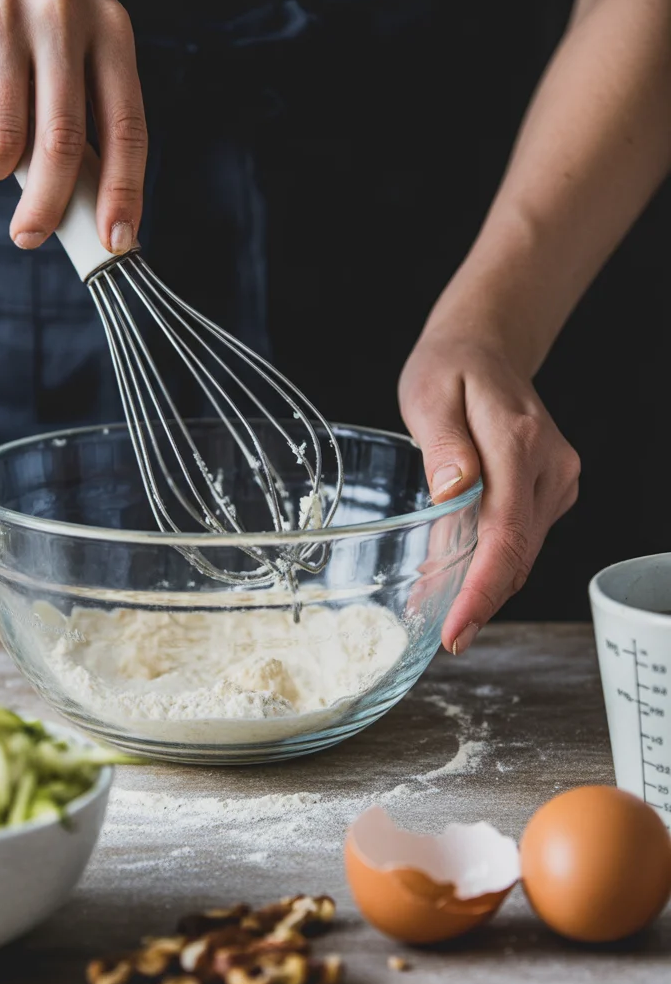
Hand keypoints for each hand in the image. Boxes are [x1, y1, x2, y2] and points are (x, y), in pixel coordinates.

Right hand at [0, 0, 146, 251]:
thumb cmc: (42, 9)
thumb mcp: (86, 39)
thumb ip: (94, 108)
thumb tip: (94, 203)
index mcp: (111, 32)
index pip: (128, 128)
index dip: (124, 192)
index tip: (116, 239)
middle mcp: (61, 19)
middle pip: (63, 142)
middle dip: (48, 207)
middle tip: (30, 236)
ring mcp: (2, 17)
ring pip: (4, 136)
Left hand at [398, 331, 580, 654]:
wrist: (485, 346)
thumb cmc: (450, 369)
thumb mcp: (428, 394)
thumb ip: (442, 444)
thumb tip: (451, 490)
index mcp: (518, 442)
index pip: (505, 534)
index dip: (482, 590)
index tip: (458, 629)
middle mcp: (548, 466)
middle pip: (519, 554)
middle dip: (482, 602)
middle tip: (445, 637)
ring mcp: (556, 479)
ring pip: (523, 552)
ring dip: (486, 585)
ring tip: (443, 613)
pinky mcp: (551, 488)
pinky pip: (522, 537)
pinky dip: (493, 561)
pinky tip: (460, 575)